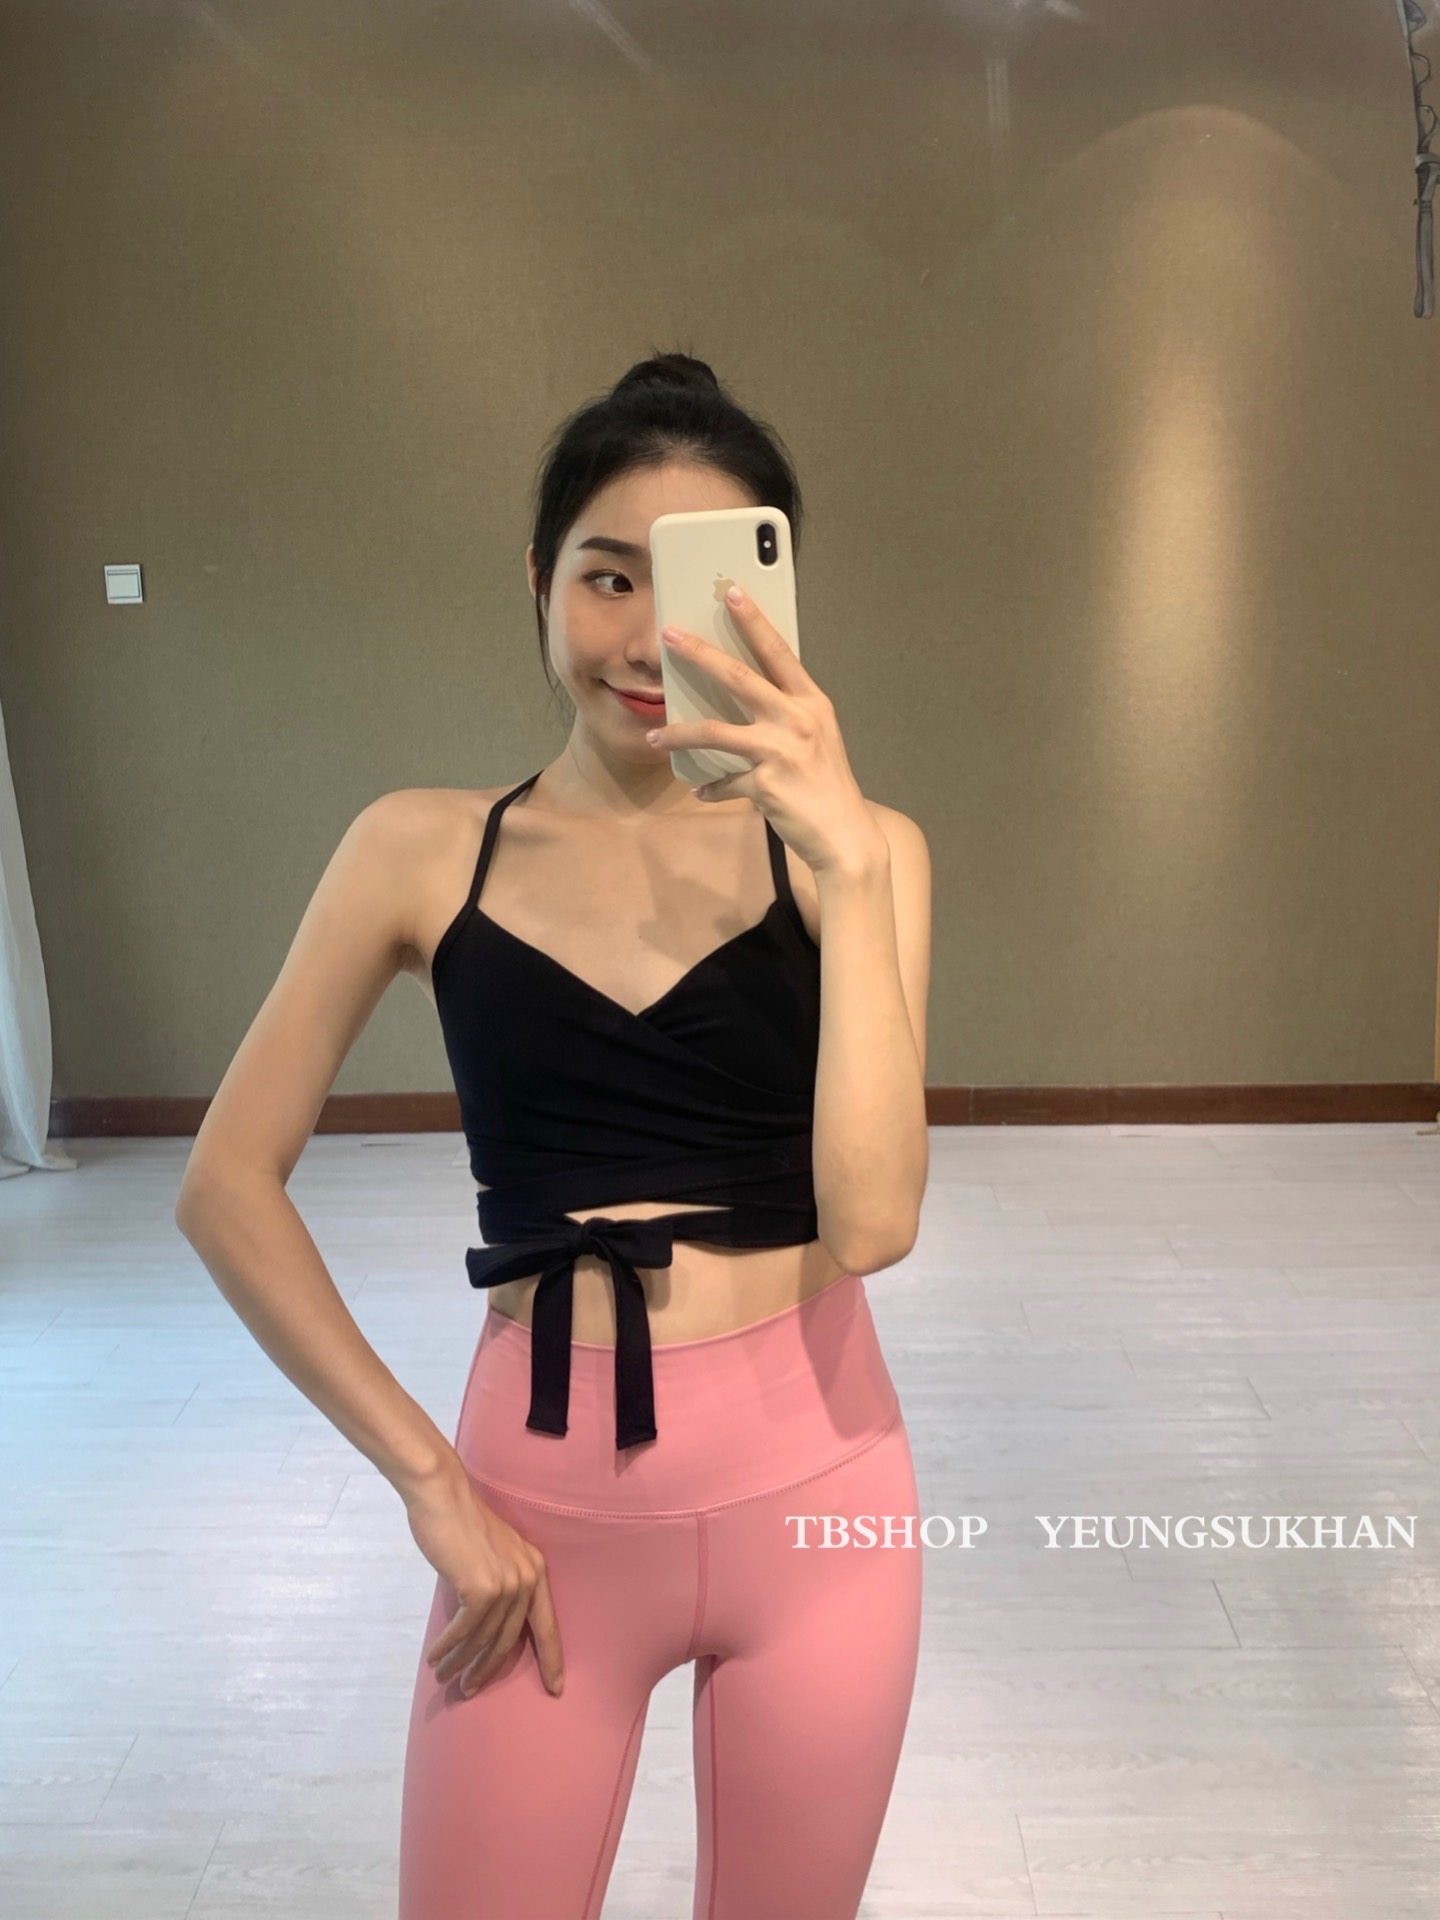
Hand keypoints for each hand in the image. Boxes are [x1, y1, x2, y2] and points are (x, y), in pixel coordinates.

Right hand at [406, 1465, 564, 1697]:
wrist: (443, 1496)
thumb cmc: (462, 1524)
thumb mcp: (493, 1555)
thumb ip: (498, 1586)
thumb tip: (484, 1627)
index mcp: (536, 1570)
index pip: (547, 1623)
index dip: (552, 1658)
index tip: (556, 1688)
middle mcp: (527, 1578)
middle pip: (509, 1640)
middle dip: (488, 1669)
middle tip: (470, 1689)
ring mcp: (507, 1583)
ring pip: (483, 1638)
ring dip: (461, 1662)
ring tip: (445, 1675)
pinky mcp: (482, 1588)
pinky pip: (464, 1630)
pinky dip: (448, 1647)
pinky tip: (436, 1657)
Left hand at [644, 586, 886, 874]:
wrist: (844, 835)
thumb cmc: (827, 784)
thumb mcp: (817, 737)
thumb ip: (787, 714)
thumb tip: (746, 698)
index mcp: (812, 702)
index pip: (778, 652)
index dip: (754, 621)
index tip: (731, 592)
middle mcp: (797, 720)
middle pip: (738, 678)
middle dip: (700, 654)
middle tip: (668, 636)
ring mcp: (779, 751)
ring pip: (715, 732)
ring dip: (679, 735)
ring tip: (655, 738)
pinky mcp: (764, 784)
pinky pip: (725, 781)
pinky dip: (711, 788)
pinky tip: (703, 791)